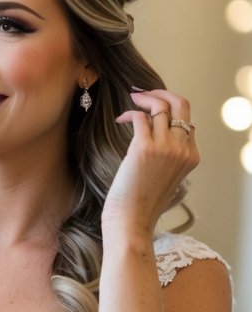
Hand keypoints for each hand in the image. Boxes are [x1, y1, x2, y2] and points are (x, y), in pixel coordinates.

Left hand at [102, 88, 198, 236]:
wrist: (132, 219)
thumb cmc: (143, 201)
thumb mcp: (166, 175)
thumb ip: (168, 154)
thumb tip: (152, 129)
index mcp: (192, 156)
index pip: (187, 119)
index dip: (169, 108)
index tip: (152, 105)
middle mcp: (183, 149)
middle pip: (181, 104)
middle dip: (162, 93)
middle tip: (143, 92)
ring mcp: (166, 147)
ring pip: (160, 106)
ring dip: (142, 98)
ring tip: (130, 100)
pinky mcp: (144, 147)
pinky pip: (140, 117)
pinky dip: (129, 113)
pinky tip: (120, 119)